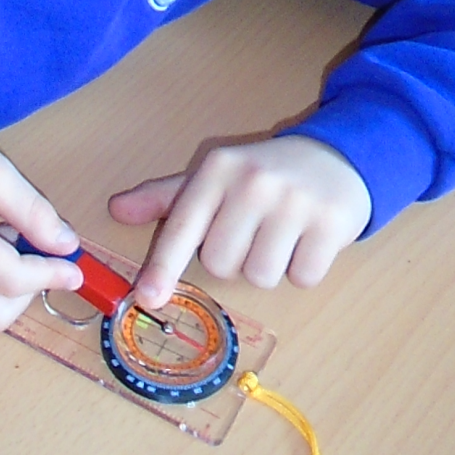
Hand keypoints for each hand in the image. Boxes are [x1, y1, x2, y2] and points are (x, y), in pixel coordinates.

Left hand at [108, 135, 370, 308]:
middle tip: (251, 233)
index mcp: (218, 170)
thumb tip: (117, 211)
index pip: (182, 226)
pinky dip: (302, 270)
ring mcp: (294, 201)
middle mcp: (253, 182)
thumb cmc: (264, 173)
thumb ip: (166, 198)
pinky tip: (306, 241)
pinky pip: (301, 279)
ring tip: (280, 237)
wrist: (338, 156)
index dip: (162, 266)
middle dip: (233, 261)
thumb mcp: (214, 178)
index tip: (147, 298)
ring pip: (260, 276)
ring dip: (268, 269)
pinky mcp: (331, 222)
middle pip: (220, 264)